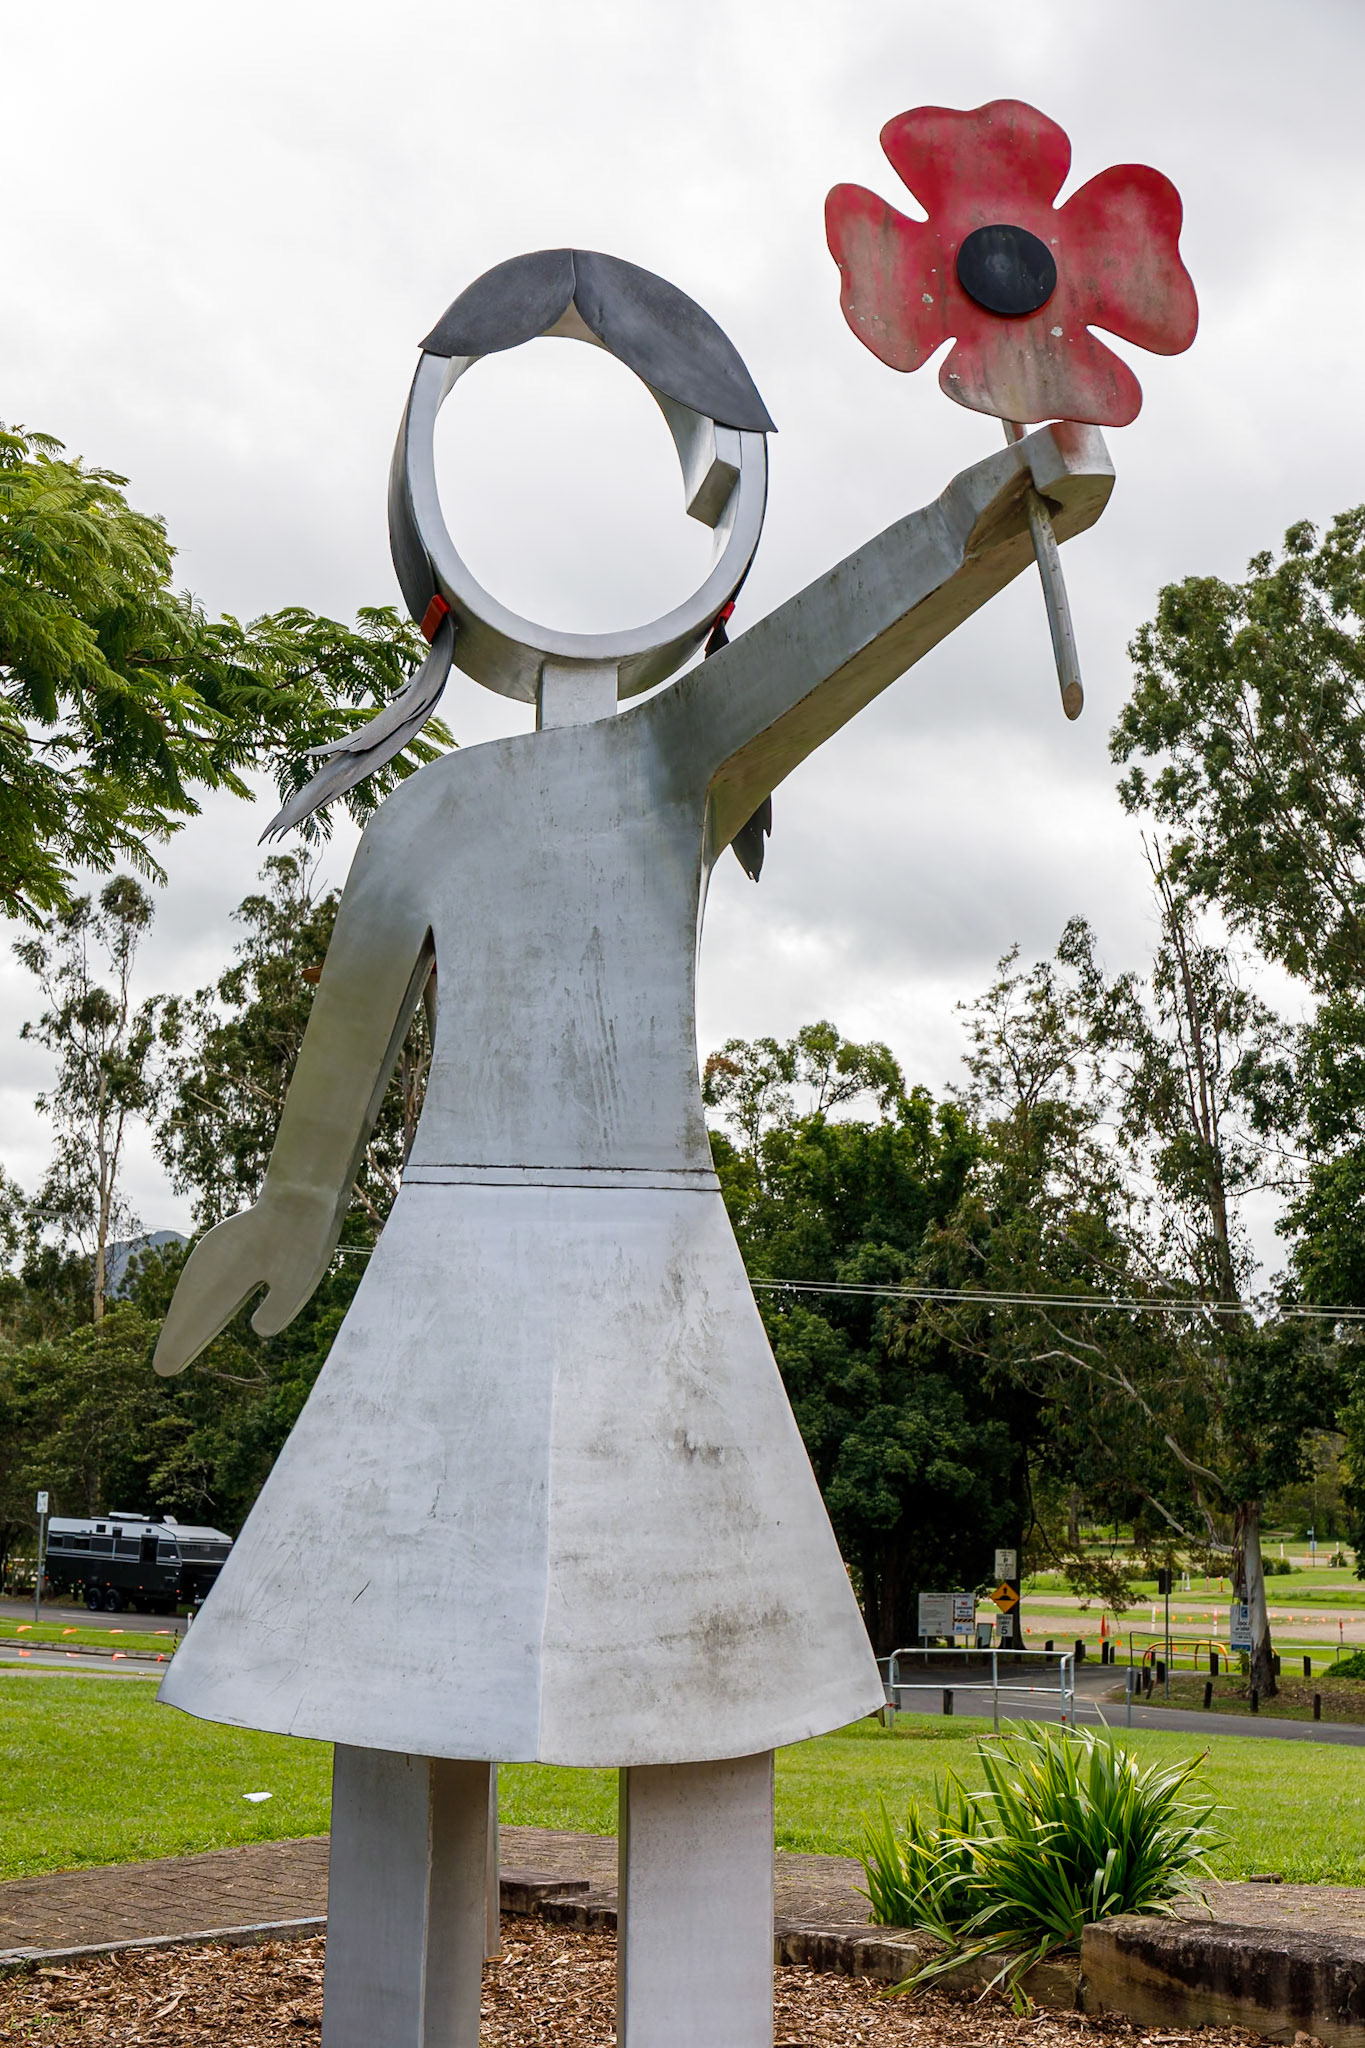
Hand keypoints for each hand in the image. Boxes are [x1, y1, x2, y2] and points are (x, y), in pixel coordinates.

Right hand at [152, 1189, 335, 1376]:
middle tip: (164, 1367)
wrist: (301, 1194)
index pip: (195, 1320)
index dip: (180, 1345)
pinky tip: (196, 1306)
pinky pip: (201, 1276)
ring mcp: (214, 1251)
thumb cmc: (302, 1238)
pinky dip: (195, 1296)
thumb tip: (258, 1330)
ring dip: (185, 1315)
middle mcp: (211, 1264)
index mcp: (226, 1276)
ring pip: (192, 1289)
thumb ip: (276, 1311)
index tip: (164, 1369)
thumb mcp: (298, 1280)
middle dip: (177, 1334)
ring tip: (175, 1341)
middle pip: (187, 1306)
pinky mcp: (224, 1244)